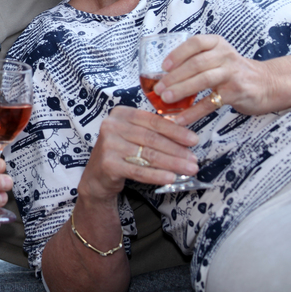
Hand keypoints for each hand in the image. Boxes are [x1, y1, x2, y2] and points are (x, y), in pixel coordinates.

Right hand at [79, 107, 198, 200]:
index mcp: (121, 113)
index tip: (194, 140)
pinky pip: (139, 170)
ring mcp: (108, 144)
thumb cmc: (120, 152)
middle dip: (177, 150)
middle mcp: (112, 125)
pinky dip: (157, 175)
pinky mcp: (108, 163)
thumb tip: (185, 137)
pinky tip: (170, 178)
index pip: (153, 121)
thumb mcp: (132, 135)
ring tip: (188, 169)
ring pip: (148, 154)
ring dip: (172, 163)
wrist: (97, 176)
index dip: (176, 131)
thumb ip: (152, 131)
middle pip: (152, 138)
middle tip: (194, 159)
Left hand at [157, 35, 279, 123]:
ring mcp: (232, 74)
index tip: (164, 66)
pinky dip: (193, 112)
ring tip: (165, 99)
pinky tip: (180, 118)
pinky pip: (210, 103)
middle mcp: (225, 56)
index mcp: (217, 44)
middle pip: (196, 64)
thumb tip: (164, 76)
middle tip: (158, 88)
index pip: (196, 43)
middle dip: (174, 77)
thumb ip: (196, 61)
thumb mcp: (219, 57)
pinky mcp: (236, 93)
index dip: (178, 54)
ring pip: (203, 80)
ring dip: (181, 90)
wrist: (268, 84)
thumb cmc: (235, 71)